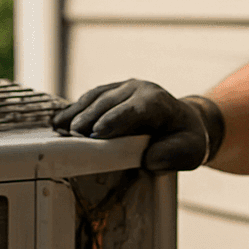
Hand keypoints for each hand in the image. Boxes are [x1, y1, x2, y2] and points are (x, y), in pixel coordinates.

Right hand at [51, 79, 217, 171]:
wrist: (184, 122)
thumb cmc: (186, 139)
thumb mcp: (191, 152)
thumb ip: (173, 155)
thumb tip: (148, 160)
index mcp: (158, 101)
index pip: (134, 109)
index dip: (115, 120)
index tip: (97, 133)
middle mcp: (138, 89)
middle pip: (109, 102)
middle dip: (89, 118)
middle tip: (71, 136)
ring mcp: (122, 88)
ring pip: (95, 98)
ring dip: (76, 113)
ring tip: (58, 129)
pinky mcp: (109, 93)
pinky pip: (89, 99)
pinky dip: (73, 110)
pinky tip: (58, 122)